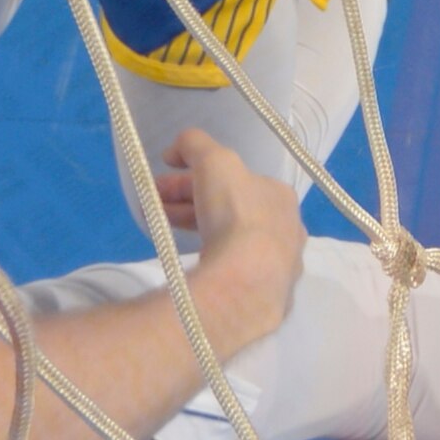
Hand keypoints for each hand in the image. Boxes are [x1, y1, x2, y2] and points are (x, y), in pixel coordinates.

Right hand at [154, 131, 304, 352]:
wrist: (248, 281)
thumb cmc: (235, 213)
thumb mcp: (213, 160)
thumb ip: (194, 144)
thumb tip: (176, 149)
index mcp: (279, 194)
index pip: (230, 180)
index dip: (191, 177)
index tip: (160, 184)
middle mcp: (286, 228)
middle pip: (229, 209)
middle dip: (187, 202)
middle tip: (153, 204)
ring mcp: (280, 265)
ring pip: (232, 241)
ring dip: (195, 229)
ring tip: (160, 231)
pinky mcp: (267, 295)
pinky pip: (236, 272)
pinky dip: (212, 261)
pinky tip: (195, 262)